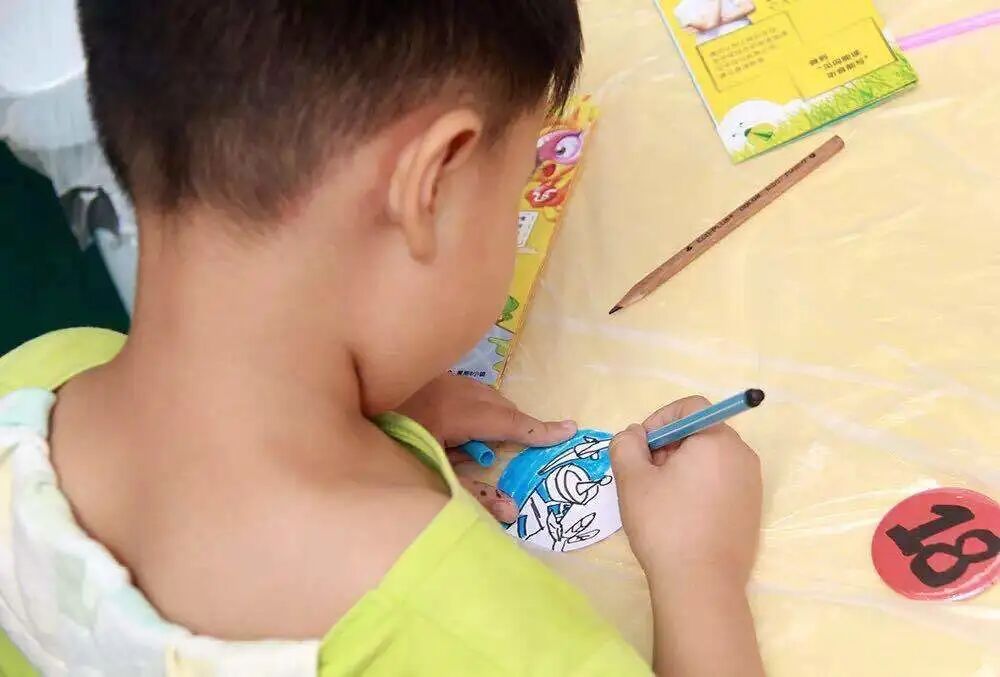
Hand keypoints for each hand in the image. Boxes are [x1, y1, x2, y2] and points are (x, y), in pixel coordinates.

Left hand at [398, 374, 576, 522]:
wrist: (334, 416)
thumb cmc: (382, 447)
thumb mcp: (426, 476)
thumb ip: (469, 495)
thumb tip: (511, 511)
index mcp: (454, 413)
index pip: (508, 421)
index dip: (539, 430)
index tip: (568, 430)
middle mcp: (449, 390)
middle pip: (496, 403)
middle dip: (516, 422)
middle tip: (534, 439)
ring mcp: (433, 381)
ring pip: (478, 392)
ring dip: (493, 411)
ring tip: (494, 435)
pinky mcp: (420, 379)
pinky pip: (461, 388)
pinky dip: (473, 403)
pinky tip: (460, 422)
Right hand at [610, 396, 761, 584]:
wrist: (701, 585)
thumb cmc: (665, 525)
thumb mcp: (632, 480)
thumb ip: (626, 445)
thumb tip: (634, 436)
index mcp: (717, 440)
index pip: (690, 406)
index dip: (660, 419)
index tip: (641, 446)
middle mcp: (742, 455)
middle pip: (701, 431)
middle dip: (670, 444)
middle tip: (646, 473)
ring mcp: (752, 484)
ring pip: (711, 458)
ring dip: (684, 466)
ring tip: (661, 496)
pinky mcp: (752, 509)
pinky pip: (723, 481)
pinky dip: (700, 486)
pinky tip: (682, 514)